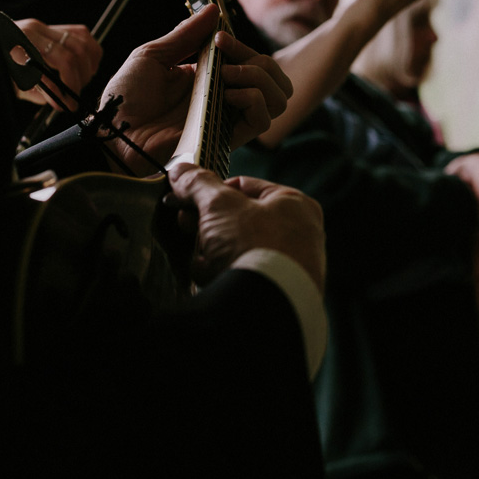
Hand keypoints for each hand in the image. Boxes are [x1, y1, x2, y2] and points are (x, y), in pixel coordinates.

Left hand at [12, 19, 101, 110]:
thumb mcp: (16, 85)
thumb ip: (41, 92)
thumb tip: (63, 102)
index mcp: (25, 43)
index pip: (63, 60)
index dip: (71, 85)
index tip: (72, 104)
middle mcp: (36, 30)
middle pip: (76, 51)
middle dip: (81, 77)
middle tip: (75, 94)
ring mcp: (45, 27)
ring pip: (83, 41)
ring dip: (88, 64)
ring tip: (81, 81)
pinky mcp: (51, 27)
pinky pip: (81, 34)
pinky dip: (89, 51)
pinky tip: (85, 66)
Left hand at [101, 6, 291, 168]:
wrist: (113, 131)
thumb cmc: (125, 97)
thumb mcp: (153, 55)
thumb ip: (185, 34)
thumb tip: (213, 9)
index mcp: (208, 78)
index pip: (250, 61)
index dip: (243, 46)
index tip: (220, 38)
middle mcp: (224, 98)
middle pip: (274, 80)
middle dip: (261, 62)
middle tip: (229, 58)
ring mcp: (226, 118)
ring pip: (277, 100)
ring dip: (260, 79)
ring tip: (228, 76)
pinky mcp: (224, 138)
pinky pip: (261, 121)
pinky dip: (254, 100)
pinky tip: (228, 93)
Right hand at [167, 163, 325, 290]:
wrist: (265, 308)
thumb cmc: (254, 245)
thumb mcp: (220, 205)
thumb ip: (198, 184)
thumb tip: (180, 170)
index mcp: (295, 205)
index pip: (244, 186)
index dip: (211, 191)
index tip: (185, 198)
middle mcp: (298, 234)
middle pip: (238, 220)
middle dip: (209, 227)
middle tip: (187, 227)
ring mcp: (289, 266)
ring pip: (236, 250)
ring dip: (213, 254)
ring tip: (205, 261)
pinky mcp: (276, 292)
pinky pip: (241, 276)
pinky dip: (223, 276)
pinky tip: (214, 280)